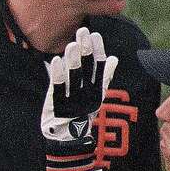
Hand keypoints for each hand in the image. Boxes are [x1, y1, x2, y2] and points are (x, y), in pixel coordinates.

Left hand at [42, 27, 117, 142]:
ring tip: (72, 44)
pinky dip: (57, 74)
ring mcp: (72, 100)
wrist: (69, 139)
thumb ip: (104, 78)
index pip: (98, 67)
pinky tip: (55, 61)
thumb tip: (114, 59)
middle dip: (85, 50)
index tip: (95, 35)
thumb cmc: (81, 113)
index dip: (97, 50)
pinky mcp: (57, 105)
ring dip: (73, 60)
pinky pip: (57, 88)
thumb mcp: (96, 96)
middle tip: (83, 31)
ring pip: (73, 77)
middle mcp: (86, 94)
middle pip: (86, 68)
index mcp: (96, 91)